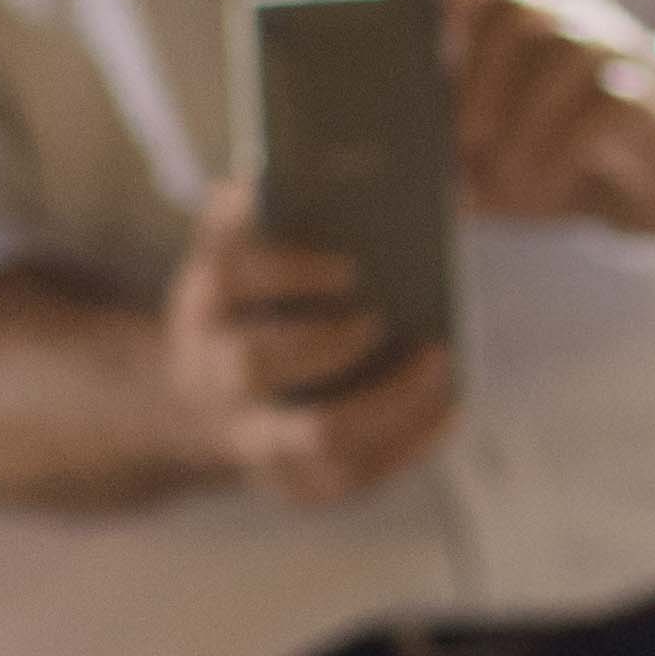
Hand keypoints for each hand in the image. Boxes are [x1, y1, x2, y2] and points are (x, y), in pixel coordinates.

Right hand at [158, 175, 460, 500]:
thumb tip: (387, 174)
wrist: (203, 400)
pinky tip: (452, 404)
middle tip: (380, 317)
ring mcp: (252, 436)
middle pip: (256, 364)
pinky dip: (410, 442)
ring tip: (439, 359)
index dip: (288, 271)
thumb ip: (284, 202)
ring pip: (316, 437)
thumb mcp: (248, 246)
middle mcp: (215, 374)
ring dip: (386, 400)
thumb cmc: (254, 302)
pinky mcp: (294, 481)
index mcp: (206, 300)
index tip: (349, 265)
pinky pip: (355, 476)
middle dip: (325, 340)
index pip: (231, 277)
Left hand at [387, 0, 654, 235]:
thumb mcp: (481, 158)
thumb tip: (391, 154)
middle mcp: (562, 15)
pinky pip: (607, 103)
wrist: (643, 197)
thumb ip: (440, 144)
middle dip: (478, 74)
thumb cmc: (547, 163)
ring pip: (566, 49)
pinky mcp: (648, 94)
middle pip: (515, 7)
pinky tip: (538, 187)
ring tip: (499, 177)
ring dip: (522, 118)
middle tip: (458, 138)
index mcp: (508, 18)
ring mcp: (613, 48)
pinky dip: (562, 150)